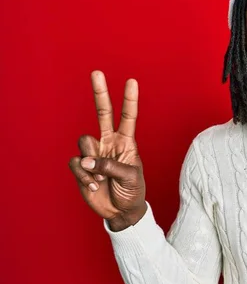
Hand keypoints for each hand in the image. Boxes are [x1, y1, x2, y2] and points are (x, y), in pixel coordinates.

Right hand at [69, 70, 146, 231]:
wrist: (121, 211)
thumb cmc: (132, 191)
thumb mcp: (130, 177)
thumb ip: (110, 166)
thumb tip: (86, 159)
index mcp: (127, 142)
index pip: (128, 117)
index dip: (129, 100)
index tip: (132, 81)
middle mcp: (109, 143)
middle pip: (102, 113)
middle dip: (100, 93)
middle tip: (97, 72)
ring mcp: (94, 153)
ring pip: (84, 142)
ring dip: (92, 162)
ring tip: (101, 178)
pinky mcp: (82, 167)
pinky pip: (76, 163)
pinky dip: (84, 176)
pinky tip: (94, 186)